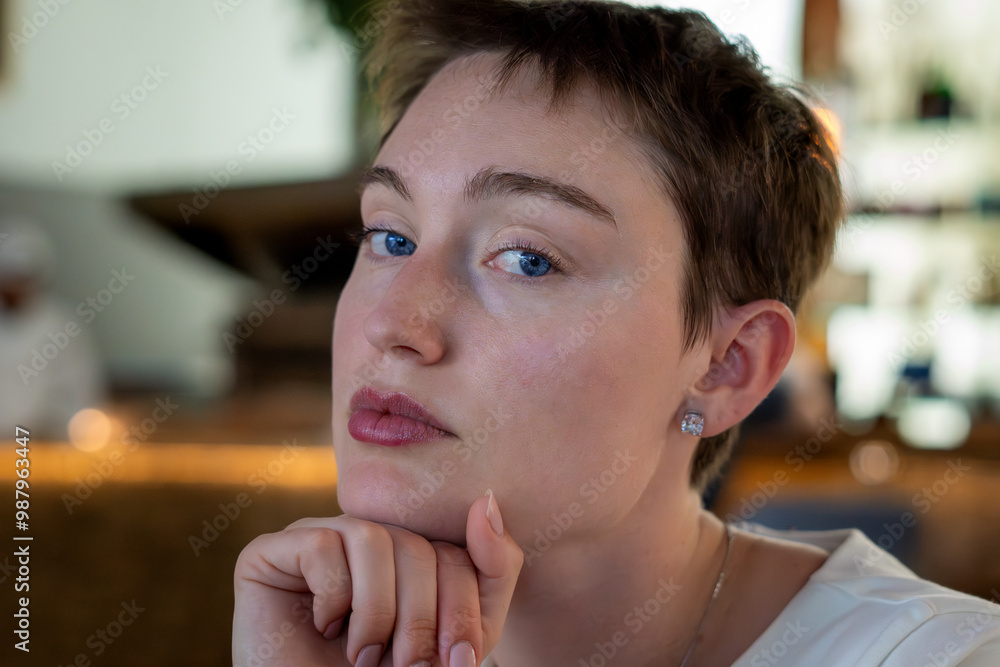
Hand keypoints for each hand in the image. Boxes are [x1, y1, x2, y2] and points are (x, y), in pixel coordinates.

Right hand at [232, 491, 522, 665]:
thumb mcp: (459, 637)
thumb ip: (490, 570)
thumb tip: (487, 500)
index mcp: (408, 552)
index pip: (455, 552)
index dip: (462, 610)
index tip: (457, 661)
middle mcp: (364, 539)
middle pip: (416, 547)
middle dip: (420, 620)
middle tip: (406, 666)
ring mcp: (317, 540)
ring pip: (372, 538)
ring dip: (377, 613)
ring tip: (364, 654)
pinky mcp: (271, 552)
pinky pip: (321, 544)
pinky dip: (332, 597)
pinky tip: (324, 627)